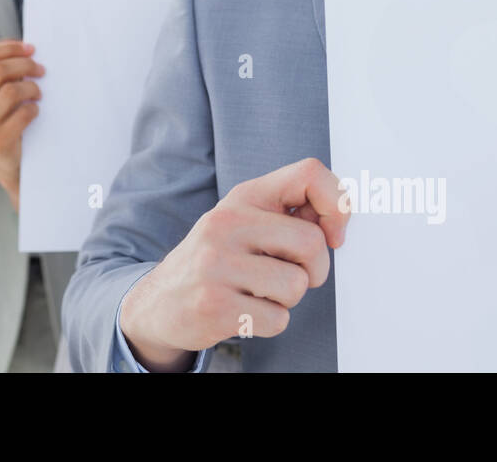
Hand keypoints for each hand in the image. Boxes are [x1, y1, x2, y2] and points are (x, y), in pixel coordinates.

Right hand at [0, 40, 43, 209]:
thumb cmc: (1, 118)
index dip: (10, 48)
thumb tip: (23, 48)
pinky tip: (34, 110)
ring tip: (38, 93)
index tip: (31, 49)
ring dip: (32, 88)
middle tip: (41, 69)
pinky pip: (23, 114)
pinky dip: (34, 109)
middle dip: (25, 65)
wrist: (4, 160)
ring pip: (12, 91)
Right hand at [118, 157, 349, 371]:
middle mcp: (226, 224)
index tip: (333, 233)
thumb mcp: (245, 222)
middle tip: (292, 275)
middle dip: (314, 270)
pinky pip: (278, 320)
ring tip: (258, 292)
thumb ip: (288, 215)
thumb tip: (336, 221)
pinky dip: (270, 323)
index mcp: (243, 197)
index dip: (337, 204)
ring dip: (288, 299)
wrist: (159, 302)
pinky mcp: (215, 306)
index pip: (310, 174)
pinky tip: (244, 311)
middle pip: (311, 243)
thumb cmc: (216, 261)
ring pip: (296, 286)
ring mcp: (217, 265)